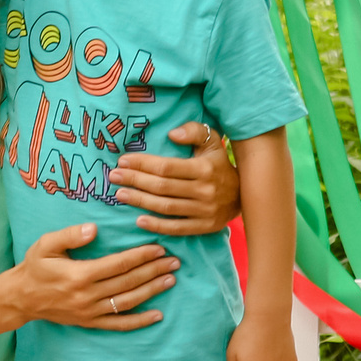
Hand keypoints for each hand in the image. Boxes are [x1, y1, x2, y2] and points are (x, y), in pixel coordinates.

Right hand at [5, 223, 177, 331]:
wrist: (21, 298)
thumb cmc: (34, 267)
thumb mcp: (46, 245)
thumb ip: (70, 235)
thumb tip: (95, 229)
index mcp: (79, 275)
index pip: (118, 264)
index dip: (140, 256)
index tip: (158, 248)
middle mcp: (87, 295)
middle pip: (128, 282)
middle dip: (153, 271)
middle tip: (174, 261)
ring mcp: (90, 312)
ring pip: (128, 302)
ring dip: (152, 291)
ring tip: (170, 279)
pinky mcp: (89, 322)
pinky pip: (118, 324)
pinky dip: (139, 321)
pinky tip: (157, 315)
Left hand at [108, 121, 239, 235]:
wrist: (245, 193)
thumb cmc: (220, 164)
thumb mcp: (212, 141)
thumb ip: (194, 132)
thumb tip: (172, 134)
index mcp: (204, 168)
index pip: (166, 167)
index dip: (142, 164)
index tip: (123, 161)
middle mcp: (204, 190)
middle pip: (162, 187)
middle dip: (135, 181)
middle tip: (114, 176)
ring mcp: (204, 211)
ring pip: (166, 207)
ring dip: (140, 201)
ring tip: (120, 194)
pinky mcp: (204, 227)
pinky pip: (176, 228)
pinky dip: (157, 226)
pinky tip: (139, 220)